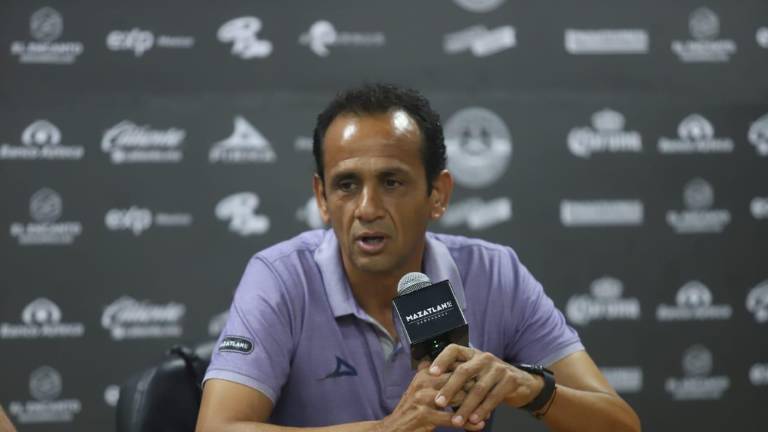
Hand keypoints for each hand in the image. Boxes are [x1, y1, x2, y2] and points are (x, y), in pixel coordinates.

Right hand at [378, 360, 485, 431]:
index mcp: (424, 374)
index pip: (453, 368)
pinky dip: (468, 423)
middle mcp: (424, 383)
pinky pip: (453, 418)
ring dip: (475, 407)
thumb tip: (437, 359)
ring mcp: (423, 399)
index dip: (470, 375)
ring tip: (488, 412)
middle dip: (476, 389)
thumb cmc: (409, 410)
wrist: (393, 429)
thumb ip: (427, 373)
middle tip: (491, 395)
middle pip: (458, 381)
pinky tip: (478, 426)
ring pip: (458, 399)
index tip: (485, 380)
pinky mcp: (425, 415)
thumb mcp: (417, 387)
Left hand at [429, 345, 544, 427]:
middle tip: (439, 403)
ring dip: (466, 406)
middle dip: (450, 388)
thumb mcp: (474, 374)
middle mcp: (484, 358)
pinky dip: (483, 410)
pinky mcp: (510, 380)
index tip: (431, 373)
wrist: (522, 383)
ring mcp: (498, 368)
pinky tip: (475, 420)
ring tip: (457, 420)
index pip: (454, 350)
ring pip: (478, 388)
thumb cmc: (490, 379)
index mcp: (472, 354)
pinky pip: (493, 397)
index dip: (441, 360)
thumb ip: (456, 375)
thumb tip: (429, 382)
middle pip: (464, 371)